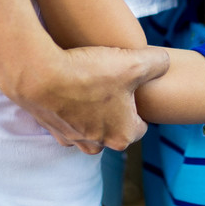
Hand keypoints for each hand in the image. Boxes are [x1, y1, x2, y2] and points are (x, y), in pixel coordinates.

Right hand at [2, 45, 168, 153]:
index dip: (139, 104)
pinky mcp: (50, 128)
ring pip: (89, 128)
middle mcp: (97, 143)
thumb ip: (158, 63)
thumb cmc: (89, 74)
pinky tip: (67, 87)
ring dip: (91, 112)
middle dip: (115, 111)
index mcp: (122, 135)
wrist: (39, 75)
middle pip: (114, 129)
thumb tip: (166, 63)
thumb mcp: (134, 62)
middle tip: (111, 84)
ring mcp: (71, 138)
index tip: (132, 86)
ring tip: (88, 85)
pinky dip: (68, 108)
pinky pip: (66, 121)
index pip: (141, 125)